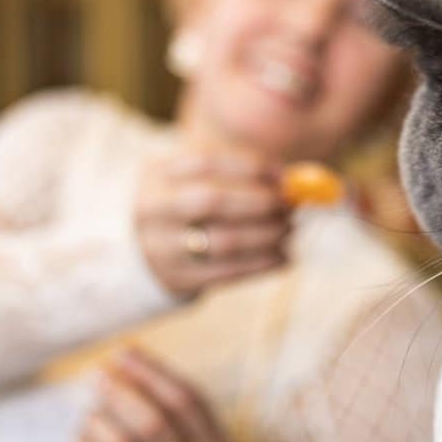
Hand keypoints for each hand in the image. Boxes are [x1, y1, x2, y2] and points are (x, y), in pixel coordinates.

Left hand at [76, 349, 225, 441]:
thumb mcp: (190, 430)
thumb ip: (164, 395)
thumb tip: (123, 354)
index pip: (183, 400)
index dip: (151, 372)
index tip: (121, 353)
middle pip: (152, 425)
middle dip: (119, 394)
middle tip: (96, 375)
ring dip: (98, 421)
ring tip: (90, 411)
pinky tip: (83, 434)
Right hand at [135, 150, 290, 297]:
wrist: (149, 251)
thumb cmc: (189, 205)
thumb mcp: (198, 179)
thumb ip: (240, 174)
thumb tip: (292, 181)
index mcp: (158, 174)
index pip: (207, 163)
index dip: (251, 167)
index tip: (284, 175)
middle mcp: (154, 209)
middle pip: (212, 201)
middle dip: (259, 202)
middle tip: (288, 205)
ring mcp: (162, 247)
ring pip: (224, 241)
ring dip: (266, 235)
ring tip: (288, 229)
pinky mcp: (179, 278)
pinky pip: (228, 273)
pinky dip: (262, 263)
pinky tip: (283, 255)